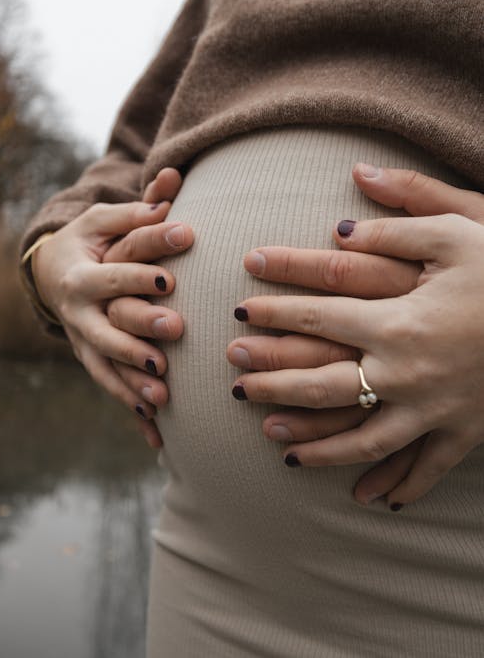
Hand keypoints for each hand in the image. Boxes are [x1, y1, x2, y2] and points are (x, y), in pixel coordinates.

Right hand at [101, 168, 185, 446]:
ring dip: (132, 383)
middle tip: (175, 331)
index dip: (140, 274)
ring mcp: (84, 342)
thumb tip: (174, 178)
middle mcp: (80, 313)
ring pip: (107, 367)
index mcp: (83, 274)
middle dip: (139, 331)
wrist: (53, 274)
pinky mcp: (92, 361)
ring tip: (163, 397)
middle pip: (108, 326)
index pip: (114, 274)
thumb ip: (140, 207)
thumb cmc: (88, 242)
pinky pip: (111, 388)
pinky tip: (158, 433)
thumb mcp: (104, 220)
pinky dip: (132, 408)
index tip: (170, 277)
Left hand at [228, 166, 483, 505]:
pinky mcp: (465, 432)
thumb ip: (401, 215)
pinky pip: (424, 468)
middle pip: (321, 382)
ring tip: (276, 444)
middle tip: (235, 382)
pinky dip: (397, 485)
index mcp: (398, 319)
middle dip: (273, 381)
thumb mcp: (461, 229)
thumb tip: (349, 198)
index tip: (239, 306)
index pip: (317, 314)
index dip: (274, 308)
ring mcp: (434, 408)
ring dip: (315, 443)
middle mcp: (406, 371)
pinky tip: (369, 498)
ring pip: (360, 438)